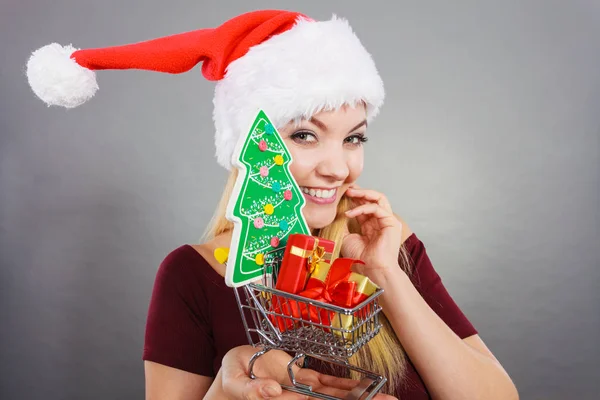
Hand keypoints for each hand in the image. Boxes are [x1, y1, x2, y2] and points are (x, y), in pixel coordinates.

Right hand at [217, 345, 396, 398]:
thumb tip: (273, 390)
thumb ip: (251, 390)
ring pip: (336, 395)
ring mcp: (303, 390)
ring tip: (386, 396)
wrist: (230, 379)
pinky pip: (327, 383)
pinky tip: (363, 386)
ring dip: (361, 396)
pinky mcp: (302, 378)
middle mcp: (299, 398)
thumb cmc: (228, 383)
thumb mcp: (234, 383)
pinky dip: (346, 384)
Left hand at [341, 184, 402, 275]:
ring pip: (379, 198)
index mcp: (371, 225)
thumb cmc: (361, 259)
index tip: (342, 192)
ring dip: (363, 193)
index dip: (353, 198)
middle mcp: (380, 221)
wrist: (372, 270)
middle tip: (346, 188)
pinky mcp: (391, 222)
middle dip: (359, 192)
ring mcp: (387, 221)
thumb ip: (343, 225)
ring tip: (350, 192)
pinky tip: (350, 213)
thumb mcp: (346, 238)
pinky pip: (377, 208)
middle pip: (372, 198)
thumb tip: (336, 214)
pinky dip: (363, 208)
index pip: (363, 205)